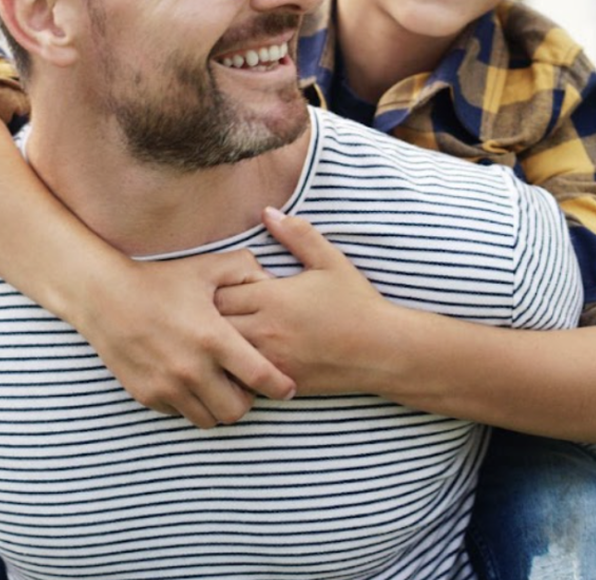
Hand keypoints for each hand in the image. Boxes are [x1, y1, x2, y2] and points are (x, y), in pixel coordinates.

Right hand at [71, 251, 295, 428]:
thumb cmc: (160, 280)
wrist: (104, 296)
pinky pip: (180, 414)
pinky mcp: (147, 395)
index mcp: (213, 338)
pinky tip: (188, 381)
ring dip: (218, 406)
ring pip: (209, 419)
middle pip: (237, 410)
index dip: (280, 386)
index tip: (286, 386)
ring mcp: (167, 385)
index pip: (261, 377)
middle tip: (243, 384)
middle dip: (247, 400)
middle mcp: (191, 368)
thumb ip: (247, 270)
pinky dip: (189, 404)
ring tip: (216, 385)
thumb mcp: (206, 267)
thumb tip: (273, 282)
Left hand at [214, 208, 397, 395]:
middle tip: (221, 311)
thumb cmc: (357, 303)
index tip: (228, 287)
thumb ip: (297, 234)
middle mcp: (266, 330)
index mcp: (272, 297)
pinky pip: (242, 378)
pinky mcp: (279, 382)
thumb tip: (266, 211)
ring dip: (222, 343)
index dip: (218, 289)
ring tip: (227, 335)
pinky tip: (245, 360)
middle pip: (213, 324)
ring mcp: (271, 360)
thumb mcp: (330, 261)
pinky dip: (237, 369)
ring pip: (223, 353)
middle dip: (211, 317)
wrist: (384, 351)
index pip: (218, 292)